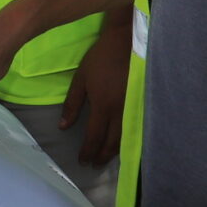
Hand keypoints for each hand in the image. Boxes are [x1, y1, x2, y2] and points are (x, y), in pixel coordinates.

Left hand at [60, 17, 133, 164]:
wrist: (127, 42)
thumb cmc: (101, 58)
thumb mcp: (81, 78)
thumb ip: (72, 104)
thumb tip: (63, 126)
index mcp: (103, 106)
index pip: (94, 136)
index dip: (88, 151)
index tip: (82, 161)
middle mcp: (121, 112)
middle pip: (112, 142)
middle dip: (102, 156)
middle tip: (94, 165)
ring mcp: (135, 108)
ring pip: (125, 138)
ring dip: (115, 151)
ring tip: (106, 158)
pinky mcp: (144, 103)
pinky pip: (136, 128)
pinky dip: (128, 139)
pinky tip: (123, 143)